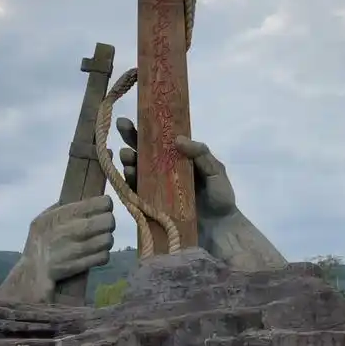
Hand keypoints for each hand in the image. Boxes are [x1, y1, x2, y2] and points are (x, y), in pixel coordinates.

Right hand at [0, 195, 114, 303]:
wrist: (31, 274)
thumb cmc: (38, 244)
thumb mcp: (42, 220)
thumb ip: (60, 208)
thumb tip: (85, 198)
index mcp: (60, 215)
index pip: (98, 203)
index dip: (105, 205)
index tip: (104, 209)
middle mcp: (68, 230)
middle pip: (108, 221)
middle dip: (108, 223)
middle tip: (103, 226)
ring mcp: (74, 249)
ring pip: (107, 240)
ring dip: (106, 240)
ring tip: (99, 241)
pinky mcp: (79, 265)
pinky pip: (103, 256)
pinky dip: (102, 255)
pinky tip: (95, 254)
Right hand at [115, 117, 286, 269]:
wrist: (221, 230)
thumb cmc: (220, 198)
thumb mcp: (216, 171)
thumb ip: (201, 154)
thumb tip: (178, 139)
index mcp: (178, 160)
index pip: (160, 140)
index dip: (147, 127)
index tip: (137, 115)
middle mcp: (163, 172)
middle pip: (143, 152)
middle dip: (130, 138)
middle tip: (123, 126)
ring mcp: (156, 189)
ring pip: (136, 170)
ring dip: (129, 160)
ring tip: (127, 155)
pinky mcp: (151, 206)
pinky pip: (136, 192)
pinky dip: (129, 182)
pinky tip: (128, 174)